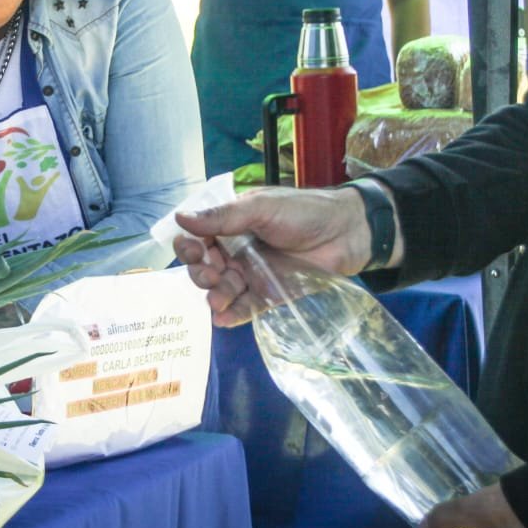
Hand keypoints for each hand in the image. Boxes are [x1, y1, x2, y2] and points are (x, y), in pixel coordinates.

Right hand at [173, 186, 370, 325]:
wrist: (347, 232)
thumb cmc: (303, 212)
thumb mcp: (260, 208)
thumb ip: (222, 217)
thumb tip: (180, 217)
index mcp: (231, 225)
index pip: (198, 238)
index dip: (189, 246)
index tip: (193, 250)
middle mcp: (237, 250)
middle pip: (205, 267)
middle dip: (200, 273)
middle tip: (211, 274)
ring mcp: (252, 274)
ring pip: (222, 289)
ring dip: (214, 295)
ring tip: (217, 300)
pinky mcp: (269, 295)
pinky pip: (244, 308)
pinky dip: (231, 315)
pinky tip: (222, 319)